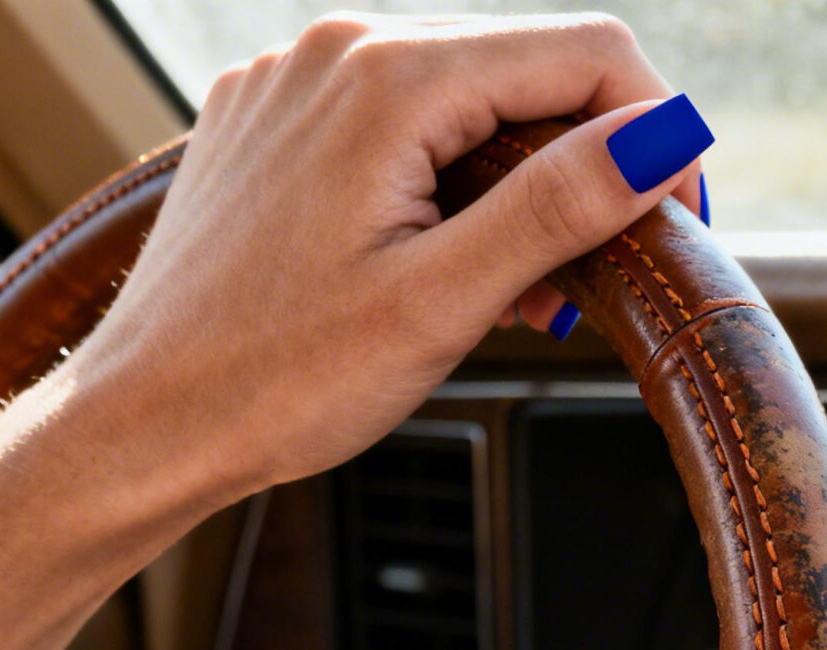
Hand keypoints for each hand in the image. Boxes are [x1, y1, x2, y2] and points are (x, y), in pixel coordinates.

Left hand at [80, 10, 707, 502]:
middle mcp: (337, 52)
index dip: (654, 134)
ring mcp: (295, 83)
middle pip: (521, 75)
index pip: (582, 54)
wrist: (148, 422)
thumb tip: (665, 139)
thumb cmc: (279, 381)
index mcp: (387, 79)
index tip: (678, 221)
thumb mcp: (441, 302)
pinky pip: (392, 129)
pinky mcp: (271, 123)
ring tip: (513, 299)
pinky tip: (439, 271)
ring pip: (460, 106)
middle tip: (590, 286)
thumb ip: (557, 208)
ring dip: (513, 190)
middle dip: (580, 171)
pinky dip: (442, 190)